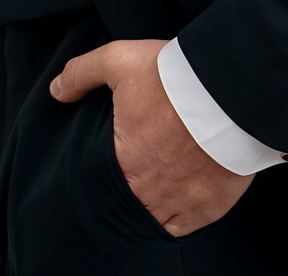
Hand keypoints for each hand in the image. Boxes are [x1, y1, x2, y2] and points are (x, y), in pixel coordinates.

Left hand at [50, 40, 251, 237]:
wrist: (231, 91)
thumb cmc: (175, 77)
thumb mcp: (120, 60)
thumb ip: (81, 74)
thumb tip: (56, 91)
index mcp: (122, 160)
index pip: (99, 180)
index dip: (106, 168)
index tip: (116, 154)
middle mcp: (146, 191)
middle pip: (126, 201)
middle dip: (128, 186)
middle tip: (137, 167)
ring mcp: (178, 203)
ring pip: (152, 218)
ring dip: (149, 204)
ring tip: (155, 184)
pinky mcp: (208, 208)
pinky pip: (182, 227)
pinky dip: (176, 217)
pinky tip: (176, 197)